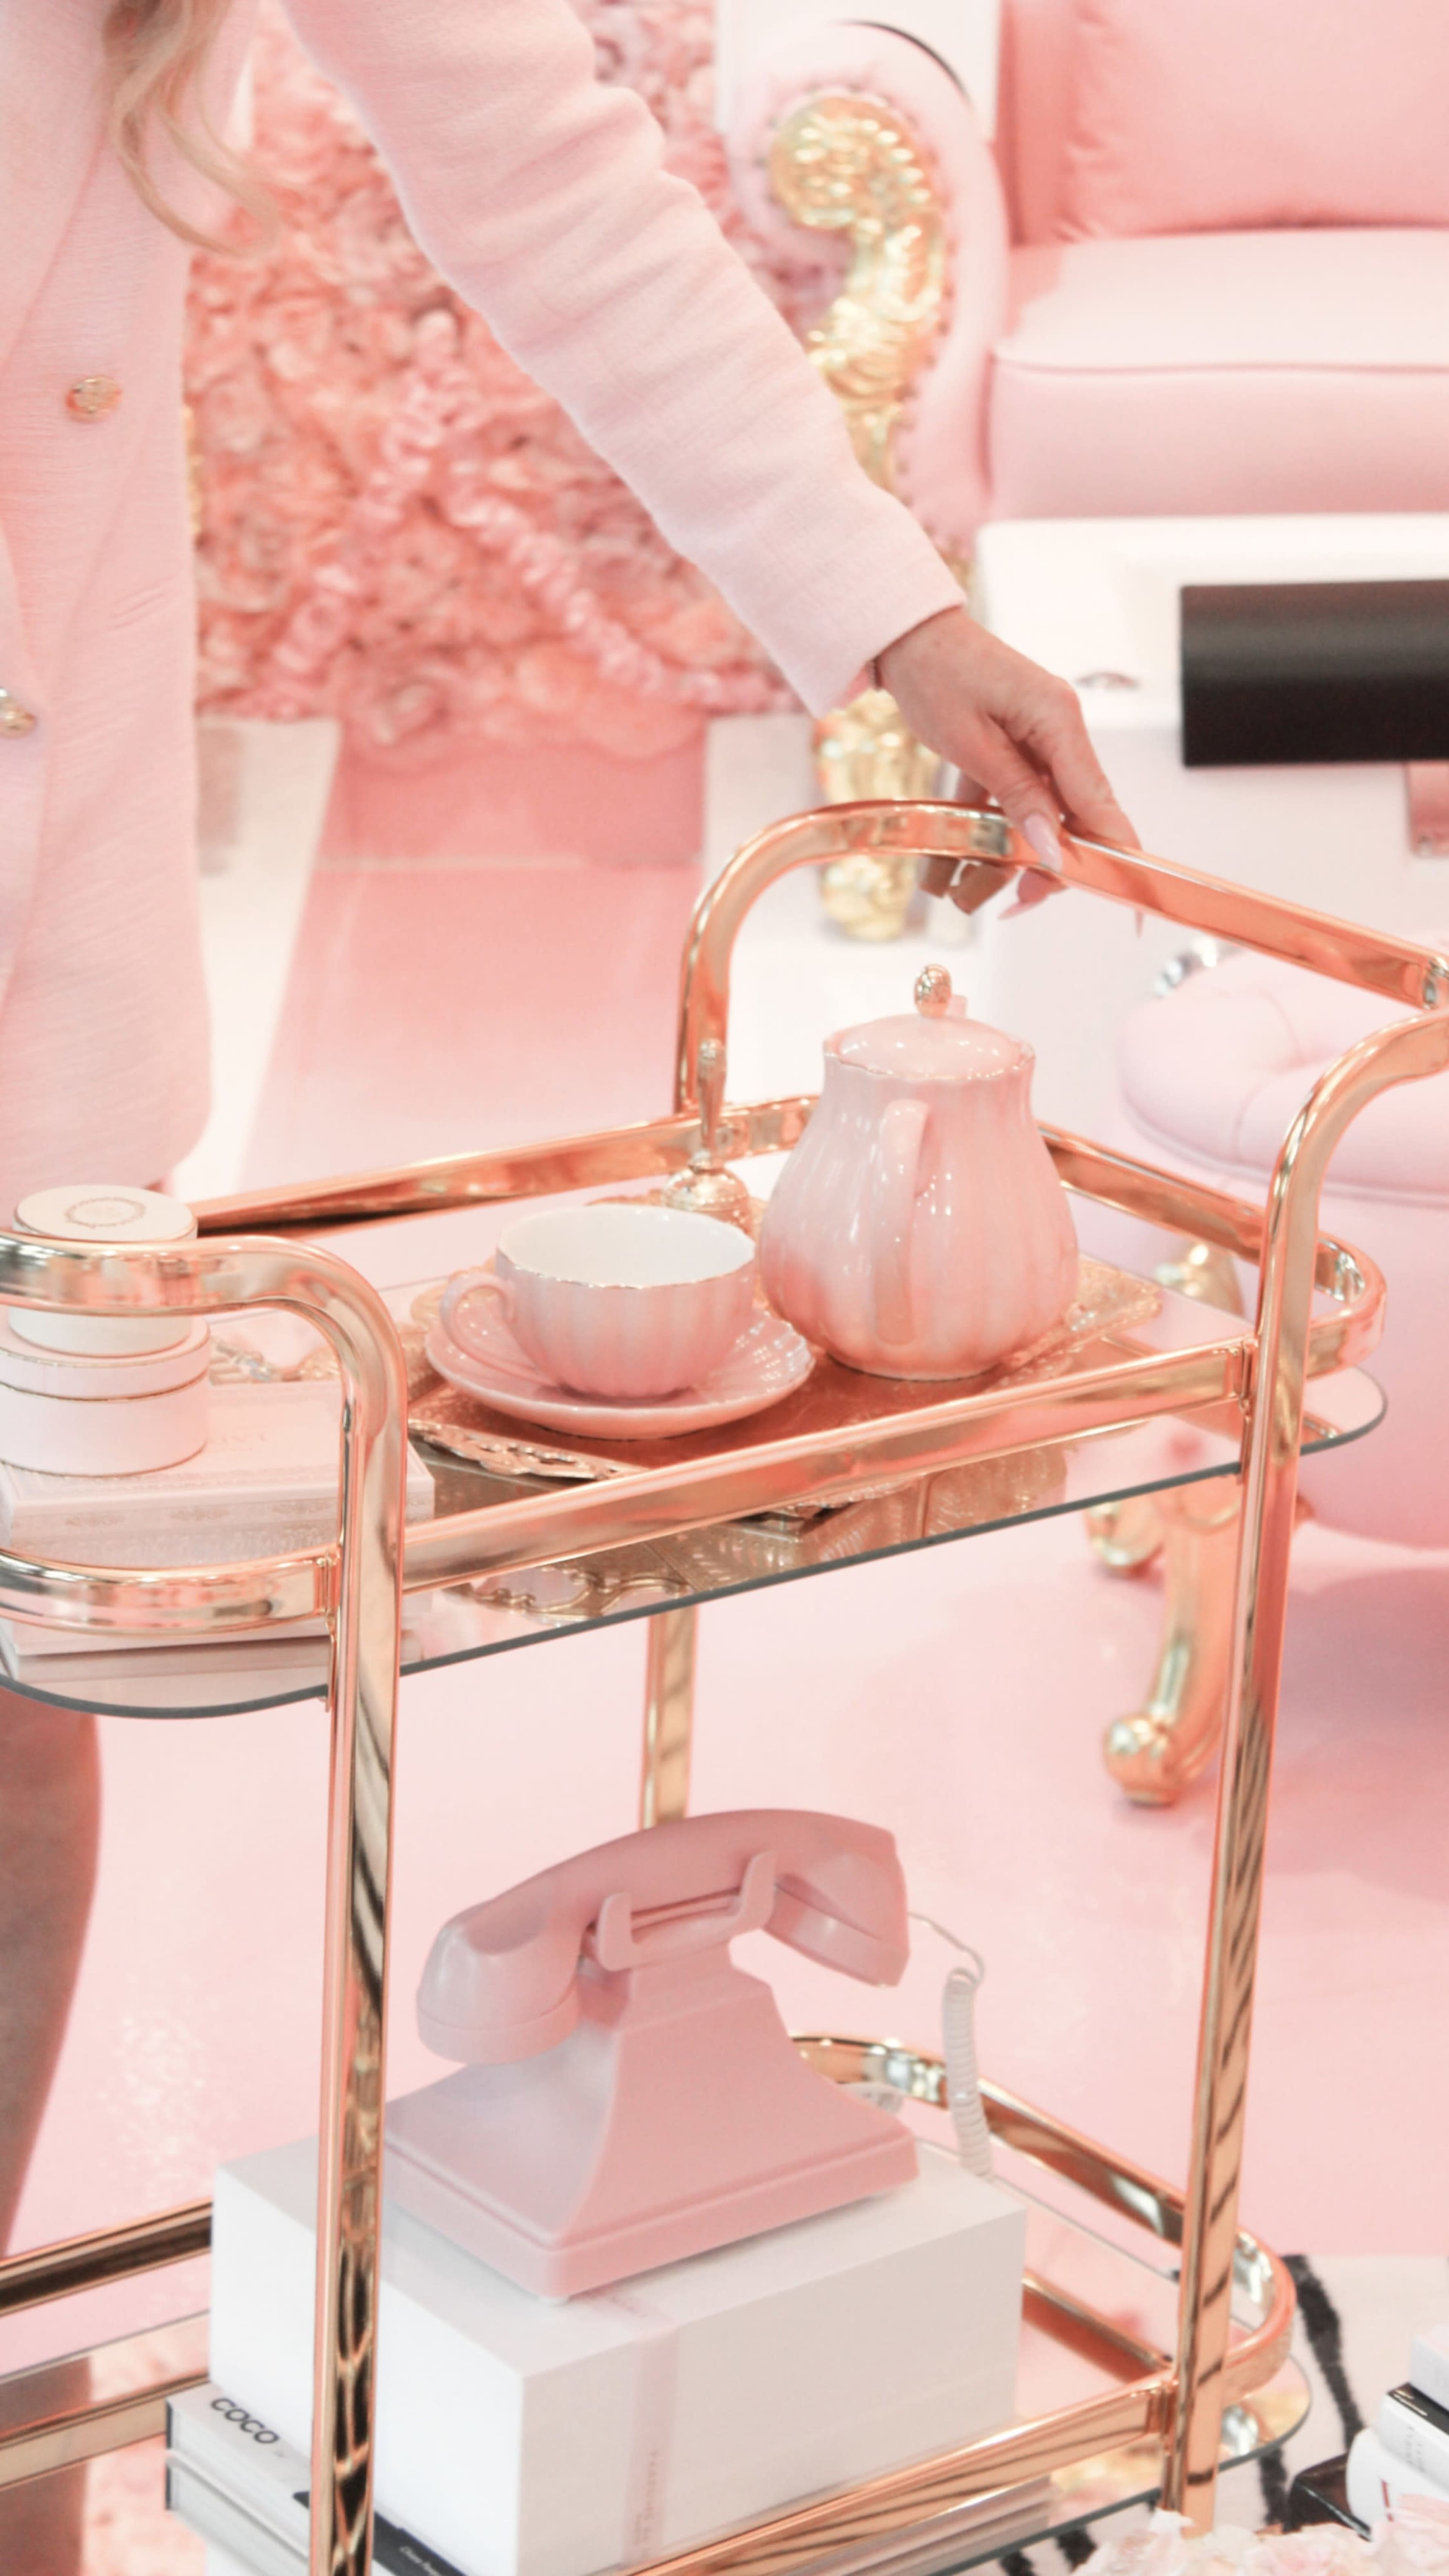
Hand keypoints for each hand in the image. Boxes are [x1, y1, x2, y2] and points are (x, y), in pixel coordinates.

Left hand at [876, 605, 1138, 912]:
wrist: (904, 637)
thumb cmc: (934, 674)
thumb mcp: (971, 743)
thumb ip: (1017, 795)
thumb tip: (1053, 850)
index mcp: (1059, 722)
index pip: (1101, 803)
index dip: (1115, 857)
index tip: (1126, 902)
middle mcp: (1058, 730)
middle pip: (1073, 816)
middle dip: (1045, 865)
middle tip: (1013, 901)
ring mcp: (1037, 737)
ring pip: (1039, 813)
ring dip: (1005, 855)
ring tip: (964, 891)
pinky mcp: (1012, 743)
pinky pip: (1010, 798)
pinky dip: (984, 829)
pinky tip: (950, 867)